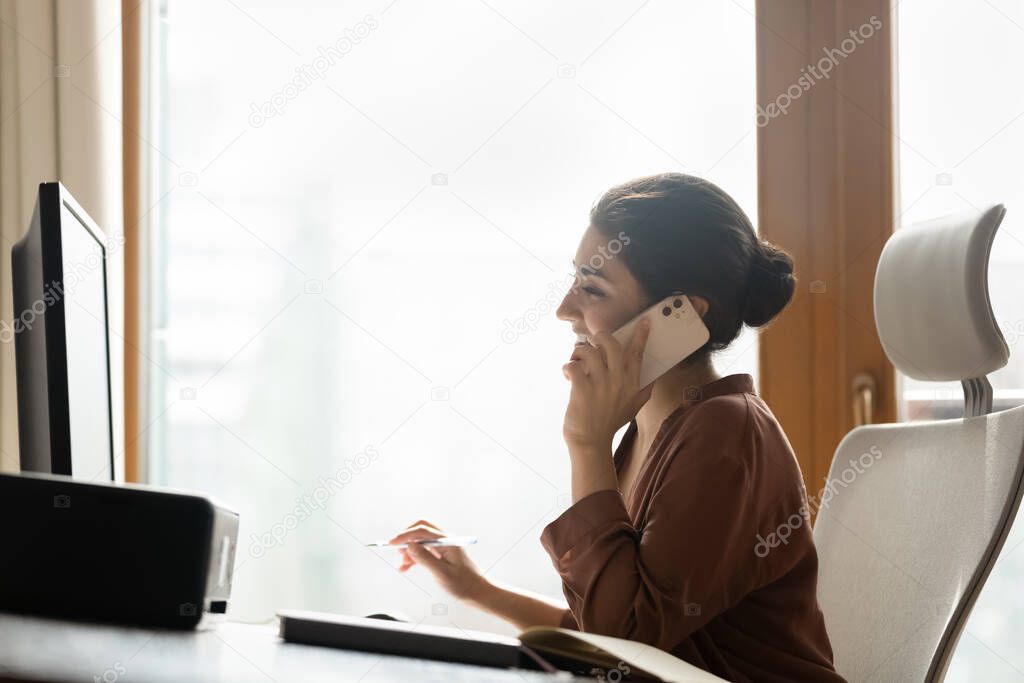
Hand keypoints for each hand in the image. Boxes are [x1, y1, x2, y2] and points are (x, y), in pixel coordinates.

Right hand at [388, 520, 488, 602]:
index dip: (405, 535)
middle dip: (407, 538)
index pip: (422, 531)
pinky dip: (414, 557)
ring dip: (410, 550)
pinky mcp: (442, 555)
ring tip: (402, 565)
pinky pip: (425, 551)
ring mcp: (443, 547)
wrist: (477, 591)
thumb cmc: (464, 584)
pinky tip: (406, 567)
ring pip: (421, 542)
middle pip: (421, 530)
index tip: (392, 543)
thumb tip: (410, 546)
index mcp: (447, 541)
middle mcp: (445, 540)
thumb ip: (425, 559)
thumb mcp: (442, 573)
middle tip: (396, 550)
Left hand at [562, 320, 653, 451]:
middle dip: (600, 337)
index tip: (645, 321)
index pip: (637, 353)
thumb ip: (644, 390)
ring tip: (576, 361)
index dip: (641, 335)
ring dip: (579, 352)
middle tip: (593, 344)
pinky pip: (573, 366)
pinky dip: (568, 367)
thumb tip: (653, 376)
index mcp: (632, 383)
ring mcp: (600, 385)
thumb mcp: (634, 407)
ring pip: (589, 351)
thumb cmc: (610, 423)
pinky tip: (567, 375)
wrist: (591, 442)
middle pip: (611, 344)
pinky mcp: (582, 390)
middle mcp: (618, 381)